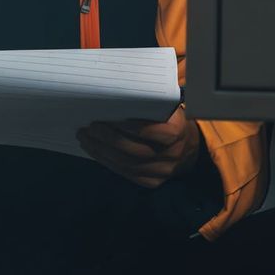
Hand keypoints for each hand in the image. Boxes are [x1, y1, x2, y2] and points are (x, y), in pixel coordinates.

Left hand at [77, 106, 202, 187]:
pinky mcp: (152, 182)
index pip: (153, 132)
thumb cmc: (170, 120)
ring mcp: (162, 171)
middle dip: (107, 139)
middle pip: (134, 150)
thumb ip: (149, 103)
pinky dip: (107, 161)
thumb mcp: (167, 108)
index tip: (109, 118)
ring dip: (101, 151)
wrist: (188, 148)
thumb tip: (116, 92)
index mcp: (177, 131)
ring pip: (126, 164)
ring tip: (85, 138)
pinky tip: (94, 151)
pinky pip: (125, 173)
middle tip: (89, 128)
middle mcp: (172, 154)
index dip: (131, 127)